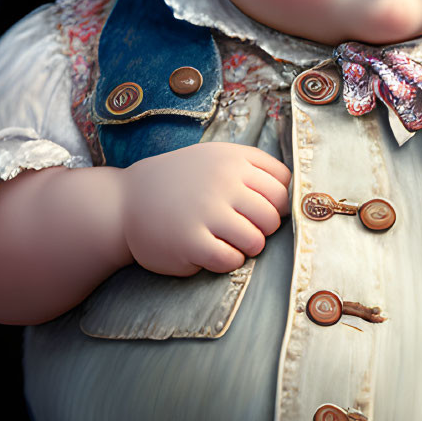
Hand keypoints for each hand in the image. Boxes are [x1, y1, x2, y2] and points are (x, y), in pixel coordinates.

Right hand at [120, 142, 291, 275]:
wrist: (124, 202)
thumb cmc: (181, 183)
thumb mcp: (216, 159)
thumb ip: (255, 169)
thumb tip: (296, 196)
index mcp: (233, 159)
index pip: (283, 185)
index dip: (279, 203)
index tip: (262, 209)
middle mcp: (223, 182)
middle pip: (274, 216)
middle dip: (263, 228)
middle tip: (241, 227)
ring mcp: (206, 212)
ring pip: (257, 241)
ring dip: (247, 247)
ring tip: (227, 240)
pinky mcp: (192, 242)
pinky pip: (232, 260)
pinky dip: (228, 261)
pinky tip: (211, 251)